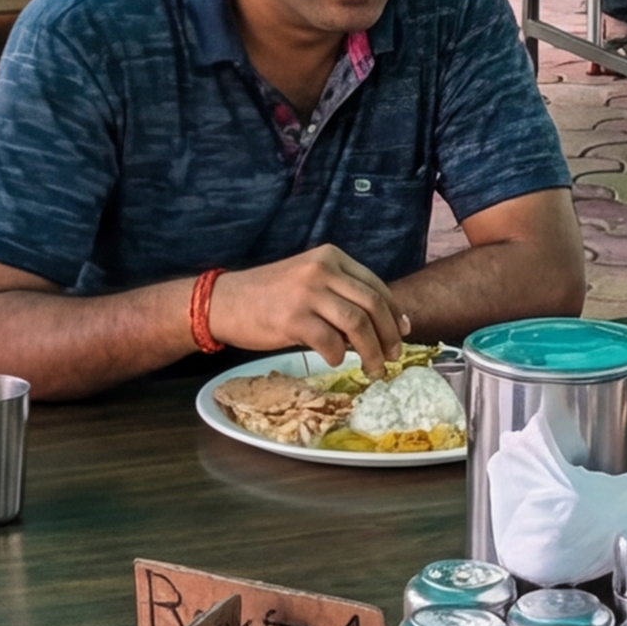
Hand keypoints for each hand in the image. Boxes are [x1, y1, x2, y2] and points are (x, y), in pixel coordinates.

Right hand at [207, 246, 400, 360]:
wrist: (224, 301)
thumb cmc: (268, 295)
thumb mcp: (308, 280)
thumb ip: (340, 293)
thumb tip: (380, 324)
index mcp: (330, 257)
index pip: (375, 285)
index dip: (394, 313)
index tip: (403, 332)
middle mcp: (321, 269)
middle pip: (372, 305)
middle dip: (389, 336)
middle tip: (392, 357)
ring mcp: (306, 293)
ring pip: (357, 325)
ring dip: (371, 352)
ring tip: (373, 369)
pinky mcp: (292, 318)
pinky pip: (330, 343)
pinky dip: (339, 356)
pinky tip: (335, 360)